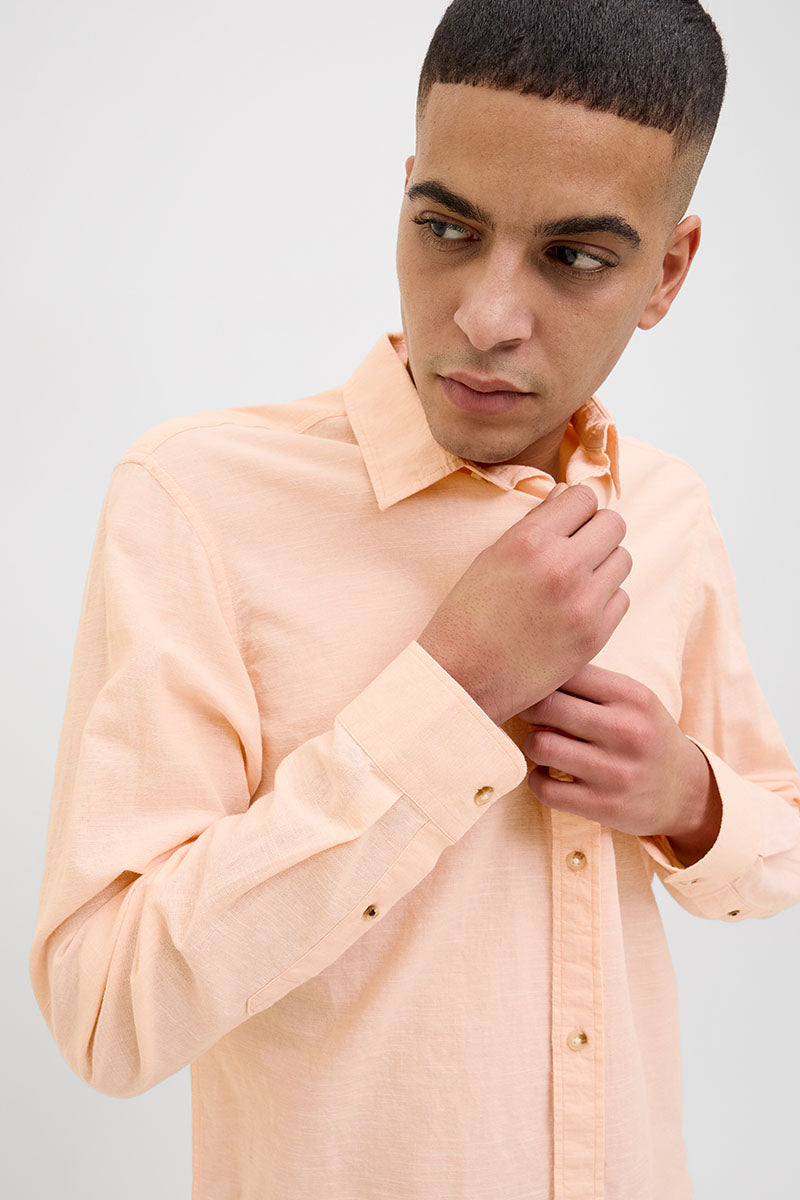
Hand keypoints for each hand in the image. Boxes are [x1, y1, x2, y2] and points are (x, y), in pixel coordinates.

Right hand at [416, 482, 631, 725]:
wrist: (463, 678)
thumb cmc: (469, 615)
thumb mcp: (491, 557)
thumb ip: (534, 524)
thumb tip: (567, 495)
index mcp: (529, 540)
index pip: (583, 497)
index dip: (577, 509)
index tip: (569, 523)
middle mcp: (561, 565)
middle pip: (613, 524)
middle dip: (597, 533)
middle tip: (577, 552)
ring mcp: (582, 602)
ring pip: (623, 560)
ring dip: (604, 566)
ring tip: (576, 583)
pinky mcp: (595, 635)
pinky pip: (621, 598)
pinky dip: (604, 601)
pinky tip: (576, 611)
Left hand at [518, 662, 719, 843]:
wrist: (686, 793)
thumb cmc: (646, 736)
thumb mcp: (634, 700)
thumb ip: (590, 683)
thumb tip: (533, 670)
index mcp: (632, 696)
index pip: (566, 673)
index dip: (541, 679)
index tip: (536, 687)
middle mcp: (626, 731)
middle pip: (546, 707)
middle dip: (527, 708)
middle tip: (529, 714)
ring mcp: (615, 771)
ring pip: (540, 745)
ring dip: (532, 745)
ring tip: (543, 745)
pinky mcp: (603, 805)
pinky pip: (544, 787)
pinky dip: (537, 780)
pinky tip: (548, 774)